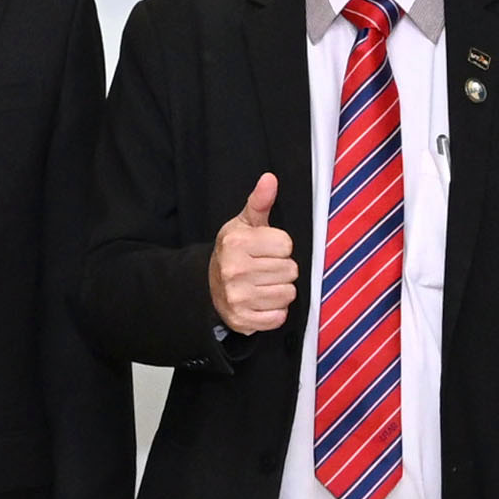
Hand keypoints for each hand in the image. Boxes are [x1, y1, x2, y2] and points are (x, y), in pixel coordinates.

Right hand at [208, 172, 299, 334]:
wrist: (208, 286)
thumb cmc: (234, 251)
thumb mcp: (244, 223)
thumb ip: (260, 201)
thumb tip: (270, 178)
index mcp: (236, 243)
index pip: (286, 245)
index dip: (281, 246)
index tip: (267, 249)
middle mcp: (235, 270)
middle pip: (290, 270)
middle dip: (282, 269)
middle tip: (265, 267)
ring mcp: (238, 298)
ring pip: (288, 293)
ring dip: (281, 290)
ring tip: (264, 283)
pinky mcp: (242, 320)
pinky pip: (279, 317)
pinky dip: (275, 312)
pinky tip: (261, 301)